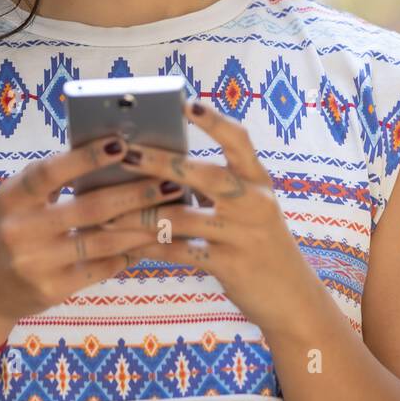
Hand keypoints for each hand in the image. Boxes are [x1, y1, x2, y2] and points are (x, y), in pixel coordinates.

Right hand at [0, 136, 188, 343]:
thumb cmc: (8, 230)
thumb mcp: (16, 201)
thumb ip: (52, 183)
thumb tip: (113, 155)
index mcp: (11, 197)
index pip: (50, 172)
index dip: (86, 157)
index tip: (122, 142)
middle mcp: (20, 230)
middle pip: (89, 208)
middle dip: (136, 193)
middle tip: (172, 180)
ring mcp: (36, 264)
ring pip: (103, 240)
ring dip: (142, 225)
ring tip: (173, 210)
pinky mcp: (52, 290)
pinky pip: (101, 267)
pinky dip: (128, 252)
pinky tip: (150, 240)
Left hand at [104, 101, 322, 334]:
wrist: (292, 297)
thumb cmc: (259, 242)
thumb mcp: (250, 206)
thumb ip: (217, 185)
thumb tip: (162, 163)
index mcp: (259, 179)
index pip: (239, 140)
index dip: (214, 120)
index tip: (186, 103)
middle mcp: (255, 201)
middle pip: (203, 174)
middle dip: (160, 162)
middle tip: (125, 153)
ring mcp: (244, 234)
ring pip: (182, 217)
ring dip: (140, 214)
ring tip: (107, 209)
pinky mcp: (231, 264)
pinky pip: (181, 252)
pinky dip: (151, 248)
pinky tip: (126, 245)